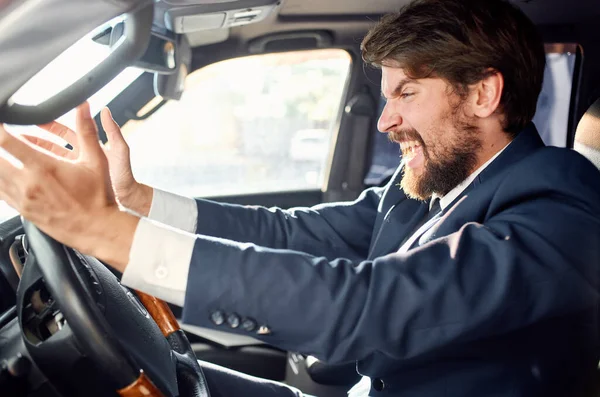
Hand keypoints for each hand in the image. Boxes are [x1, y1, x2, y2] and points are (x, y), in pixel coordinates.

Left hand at [0, 103, 137, 268]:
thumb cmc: (98, 197)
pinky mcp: (22, 210)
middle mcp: (28, 183)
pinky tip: (5, 173)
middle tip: (1, 138)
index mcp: (44, 167)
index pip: (6, 141)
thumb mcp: (96, 161)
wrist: (96, 228)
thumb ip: (87, 131)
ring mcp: (22, 198)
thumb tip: (84, 107)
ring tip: (4, 154)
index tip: (1, 122)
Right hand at [24, 107, 152, 215]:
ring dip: (37, 152)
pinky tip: (32, 168)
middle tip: (22, 133)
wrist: (127, 198)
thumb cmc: (125, 175)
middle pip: (54, 143)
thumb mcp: (120, 150)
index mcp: (90, 145)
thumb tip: (105, 110)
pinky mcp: (73, 182)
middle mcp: (81, 156)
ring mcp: (75, 169)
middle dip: (38, 137)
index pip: (67, 130)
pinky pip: (54, 173)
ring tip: (21, 148)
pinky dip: (43, 169)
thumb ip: (112, 130)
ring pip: (51, 158)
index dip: (52, 124)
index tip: (38, 117)